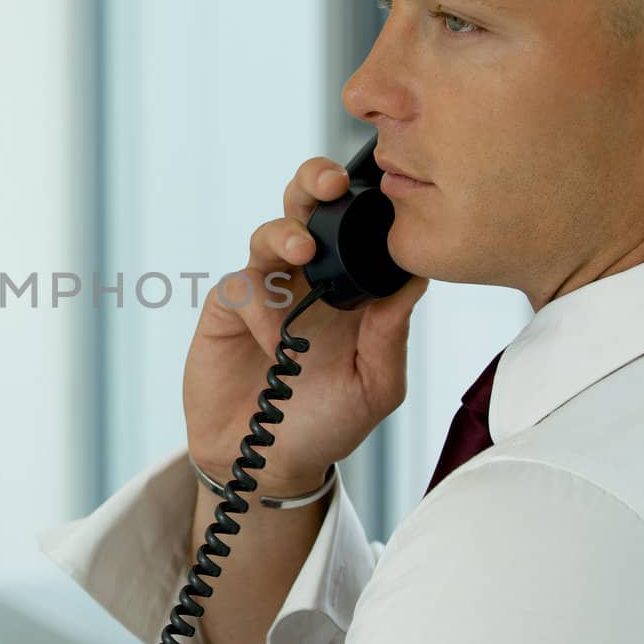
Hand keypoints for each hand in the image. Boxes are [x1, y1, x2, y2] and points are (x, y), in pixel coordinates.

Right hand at [183, 157, 428, 494]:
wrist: (267, 462)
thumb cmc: (326, 423)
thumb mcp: (375, 386)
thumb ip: (391, 335)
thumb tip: (415, 278)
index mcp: (350, 287)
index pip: (359, 228)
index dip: (368, 202)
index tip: (386, 192)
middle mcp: (307, 279)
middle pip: (307, 207)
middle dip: (314, 181)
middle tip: (331, 184)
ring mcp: (266, 291)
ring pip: (270, 234)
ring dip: (285, 233)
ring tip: (302, 252)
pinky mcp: (228, 310)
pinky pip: (241, 287)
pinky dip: (259, 307)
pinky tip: (274, 343)